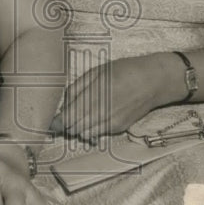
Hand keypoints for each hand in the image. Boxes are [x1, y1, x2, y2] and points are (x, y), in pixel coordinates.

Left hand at [60, 53, 181, 140]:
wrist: (153, 81)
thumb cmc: (124, 71)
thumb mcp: (97, 71)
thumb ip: (77, 88)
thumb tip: (63, 104)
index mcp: (94, 95)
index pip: (68, 118)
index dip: (56, 122)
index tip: (50, 122)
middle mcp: (102, 113)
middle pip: (74, 128)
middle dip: (65, 125)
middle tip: (61, 117)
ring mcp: (111, 123)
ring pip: (85, 134)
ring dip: (77, 128)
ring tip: (77, 116)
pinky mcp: (119, 128)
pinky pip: (98, 133)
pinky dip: (90, 128)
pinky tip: (93, 117)